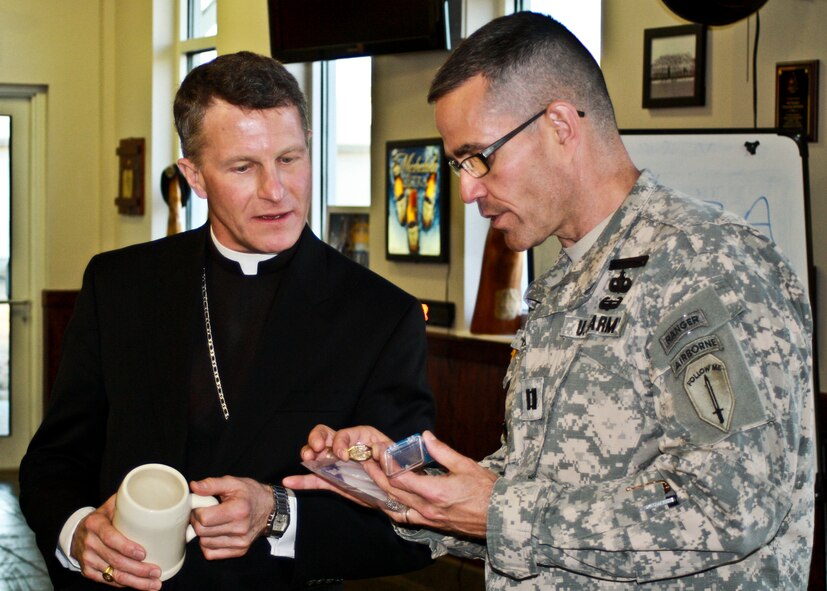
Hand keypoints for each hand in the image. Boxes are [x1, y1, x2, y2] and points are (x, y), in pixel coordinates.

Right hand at [71, 495, 161, 589]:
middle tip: (157, 572)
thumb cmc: (103, 517)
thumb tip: (157, 495)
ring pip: (113, 575)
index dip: (127, 547)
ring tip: (155, 583)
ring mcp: (87, 559)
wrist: (78, 532)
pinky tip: (140, 584)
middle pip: (115, 560)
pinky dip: (125, 584)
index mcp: (95, 524)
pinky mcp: (88, 571)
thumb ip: (130, 501)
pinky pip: (108, 581)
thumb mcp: (112, 505)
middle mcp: (89, 543)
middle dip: (139, 570)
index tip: (144, 553)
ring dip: (136, 582)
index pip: (111, 538)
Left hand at [189, 476, 273, 559]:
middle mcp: (241, 529)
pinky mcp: (239, 551)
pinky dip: (208, 544)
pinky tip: (215, 533)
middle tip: (203, 512)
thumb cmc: (250, 494)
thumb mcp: (232, 482)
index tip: (201, 505)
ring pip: (204, 543)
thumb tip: (194, 487)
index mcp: (238, 510)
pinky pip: (211, 554)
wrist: (270, 509)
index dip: (197, 511)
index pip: (204, 518)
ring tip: (211, 522)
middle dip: (197, 521)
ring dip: (203, 533)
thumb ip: (211, 484)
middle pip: (202, 532)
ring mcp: (240, 542)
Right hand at [283, 424, 393, 505]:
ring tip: (307, 460)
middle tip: (316, 450)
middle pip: (325, 434)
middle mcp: (346, 446)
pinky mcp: (333, 479)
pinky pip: (315, 478)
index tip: (342, 456)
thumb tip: (377, 450)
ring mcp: (337, 462)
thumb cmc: (399, 471)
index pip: (344, 434)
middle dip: (317, 439)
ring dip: (308, 454)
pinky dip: (302, 480)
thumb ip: (389, 456)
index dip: (340, 443)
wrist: (399, 493)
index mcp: (362, 437)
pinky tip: (289, 481)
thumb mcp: (398, 461)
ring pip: (316, 453)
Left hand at [373, 431, 497, 538]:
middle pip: (392, 491)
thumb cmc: (486, 490)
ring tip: (370, 478)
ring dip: (380, 491)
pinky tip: (386, 501)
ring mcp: (428, 519)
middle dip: (376, 474)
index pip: (400, 477)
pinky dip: (392, 509)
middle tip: (366, 460)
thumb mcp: (465, 465)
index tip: (378, 451)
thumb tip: (425, 436)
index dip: (385, 463)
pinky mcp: (431, 525)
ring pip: (395, 506)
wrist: (500, 516)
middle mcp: (427, 508)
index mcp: (434, 491)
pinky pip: (405, 518)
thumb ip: (441, 451)